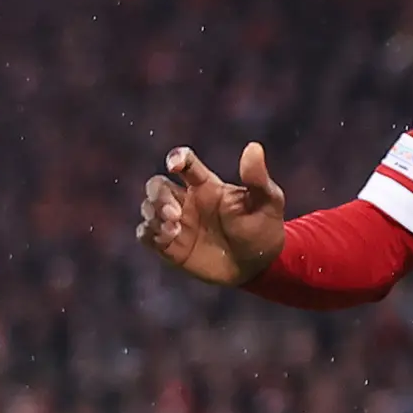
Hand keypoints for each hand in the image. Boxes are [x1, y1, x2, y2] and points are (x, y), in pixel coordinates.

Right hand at [141, 142, 289, 286]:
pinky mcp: (170, 246)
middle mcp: (187, 200)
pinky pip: (146, 234)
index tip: (175, 164)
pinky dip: (149, 233)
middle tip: (174, 213)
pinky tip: (167, 238)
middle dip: (158, 195)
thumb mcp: (267, 201)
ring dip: (154, 215)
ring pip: (148, 208)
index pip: (184, 162)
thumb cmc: (263, 228)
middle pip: (156, 185)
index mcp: (206, 185)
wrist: (260, 265)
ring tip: (174, 228)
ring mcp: (177, 223)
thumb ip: (257, 177)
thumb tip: (254, 147)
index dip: (176, 158)